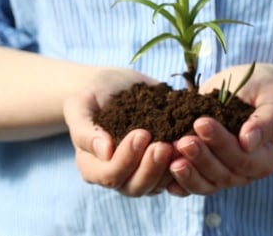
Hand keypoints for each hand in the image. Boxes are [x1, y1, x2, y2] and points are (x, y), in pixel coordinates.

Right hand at [63, 68, 173, 195]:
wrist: (116, 85)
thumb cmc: (94, 93)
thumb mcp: (80, 104)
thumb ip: (84, 129)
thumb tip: (105, 152)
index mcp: (92, 166)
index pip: (110, 175)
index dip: (126, 159)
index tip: (142, 133)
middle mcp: (116, 176)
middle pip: (135, 186)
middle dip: (151, 167)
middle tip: (165, 145)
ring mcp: (139, 174)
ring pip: (157, 185)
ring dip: (171, 169)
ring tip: (181, 145)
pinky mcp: (160, 167)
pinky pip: (174, 175)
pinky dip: (185, 164)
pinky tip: (192, 145)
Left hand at [166, 64, 272, 195]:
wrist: (253, 90)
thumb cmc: (266, 91)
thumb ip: (265, 121)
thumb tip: (248, 142)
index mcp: (265, 158)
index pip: (243, 158)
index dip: (221, 143)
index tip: (201, 122)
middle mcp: (246, 172)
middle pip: (223, 174)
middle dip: (201, 158)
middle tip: (182, 140)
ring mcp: (226, 174)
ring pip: (207, 184)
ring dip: (188, 174)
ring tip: (171, 158)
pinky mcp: (207, 170)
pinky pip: (194, 184)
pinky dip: (180, 183)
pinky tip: (165, 177)